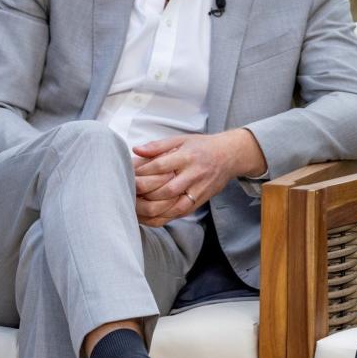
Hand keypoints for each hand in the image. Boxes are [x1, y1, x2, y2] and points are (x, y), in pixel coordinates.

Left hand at [131, 129, 266, 226]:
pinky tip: (149, 217)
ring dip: (152, 210)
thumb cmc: (202, 147)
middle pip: (166, 190)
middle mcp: (194, 174)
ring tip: (135, 209)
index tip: (128, 175)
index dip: (142, 173)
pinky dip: (163, 217)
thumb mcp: (181, 140)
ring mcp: (198, 190)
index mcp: (187, 156)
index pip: (161, 167)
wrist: (229, 156)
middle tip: (127, 195)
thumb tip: (135, 150)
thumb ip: (157, 146)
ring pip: (174, 206)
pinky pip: (180, 213)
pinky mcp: (200, 201)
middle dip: (144, 194)